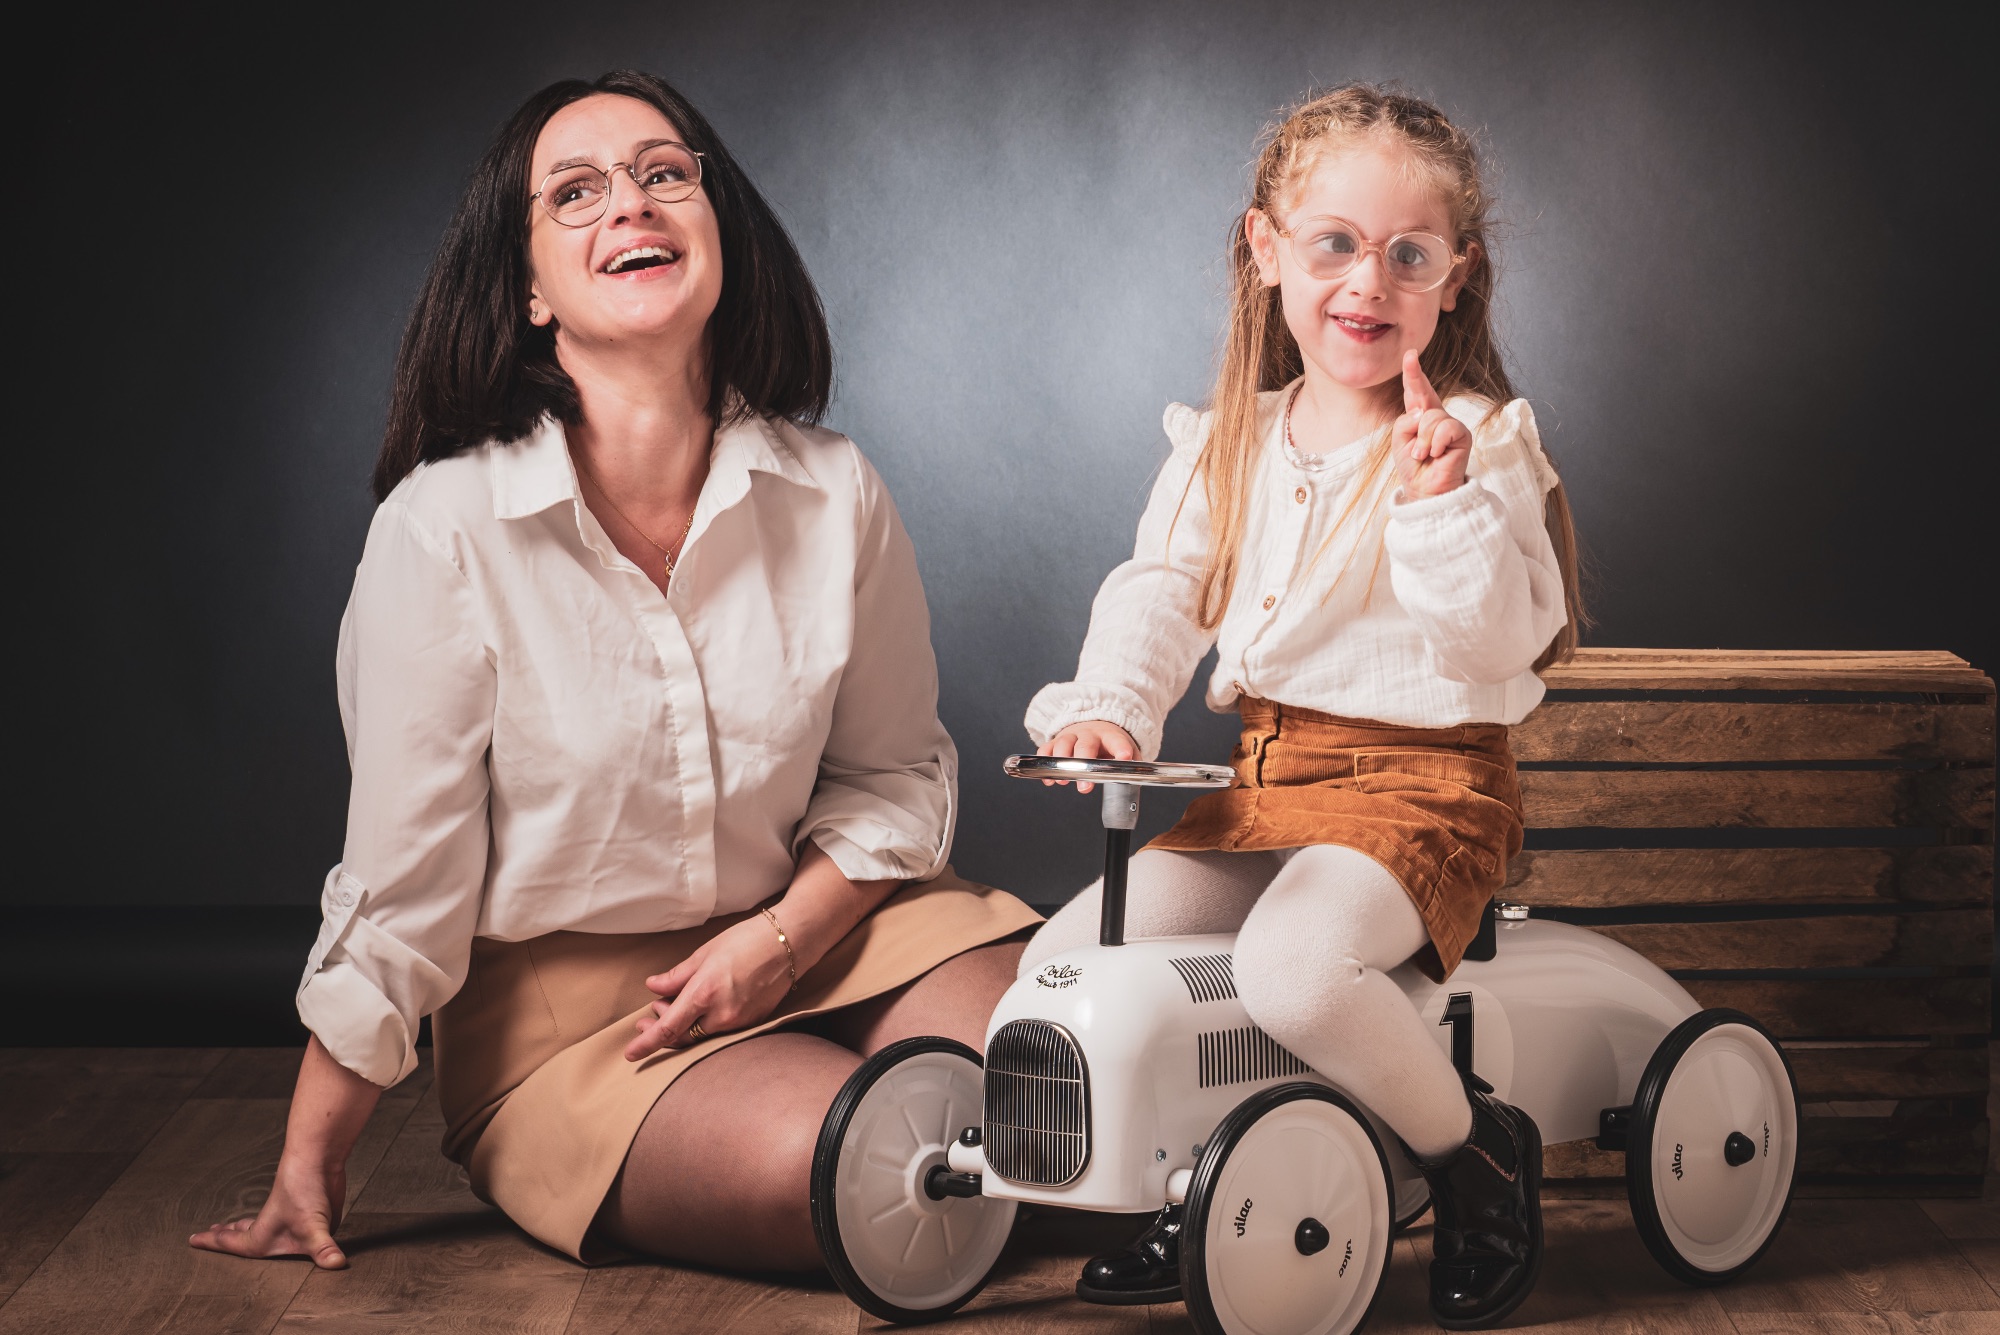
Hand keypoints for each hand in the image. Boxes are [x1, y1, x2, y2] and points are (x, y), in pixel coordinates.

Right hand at [189, 1153, 348, 1268]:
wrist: (317, 1156)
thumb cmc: (304, 1190)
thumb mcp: (314, 1227)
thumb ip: (324, 1250)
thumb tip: (338, 1264)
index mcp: (262, 1237)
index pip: (230, 1244)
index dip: (211, 1243)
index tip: (190, 1239)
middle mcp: (274, 1229)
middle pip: (243, 1234)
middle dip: (227, 1236)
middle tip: (212, 1232)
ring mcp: (291, 1220)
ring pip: (264, 1226)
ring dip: (250, 1228)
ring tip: (237, 1227)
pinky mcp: (309, 1213)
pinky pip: (289, 1225)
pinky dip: (282, 1226)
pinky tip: (289, 1226)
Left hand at [627, 913, 794, 1060]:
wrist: (790, 942)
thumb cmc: (747, 940)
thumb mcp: (705, 954)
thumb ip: (677, 976)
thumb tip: (654, 987)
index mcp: (705, 994)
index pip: (669, 1029)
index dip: (647, 1044)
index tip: (631, 1054)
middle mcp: (722, 1014)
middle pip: (683, 1036)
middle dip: (662, 1028)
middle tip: (652, 1012)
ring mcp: (740, 1021)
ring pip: (702, 1034)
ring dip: (684, 1024)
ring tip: (673, 1006)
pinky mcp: (754, 1021)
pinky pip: (721, 1030)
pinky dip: (705, 1022)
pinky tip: (701, 1007)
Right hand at [1041, 720, 1138, 793]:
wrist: (1092, 726)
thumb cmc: (1109, 744)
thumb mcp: (1125, 750)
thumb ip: (1133, 765)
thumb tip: (1140, 783)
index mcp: (1110, 736)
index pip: (1117, 741)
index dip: (1121, 749)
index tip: (1125, 757)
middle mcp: (1089, 734)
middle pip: (1085, 745)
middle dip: (1084, 765)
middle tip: (1085, 787)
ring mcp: (1071, 736)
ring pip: (1064, 744)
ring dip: (1062, 764)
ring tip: (1063, 782)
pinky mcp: (1055, 741)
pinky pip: (1047, 750)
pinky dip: (1046, 763)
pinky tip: (1048, 778)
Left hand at [1392, 351, 1470, 499]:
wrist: (1425, 491)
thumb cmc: (1413, 467)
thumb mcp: (1400, 441)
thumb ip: (1407, 422)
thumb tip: (1425, 413)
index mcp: (1420, 417)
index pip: (1415, 392)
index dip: (1413, 373)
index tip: (1410, 354)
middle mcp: (1436, 417)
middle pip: (1424, 393)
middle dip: (1414, 377)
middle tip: (1409, 356)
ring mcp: (1450, 424)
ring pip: (1430, 417)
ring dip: (1422, 440)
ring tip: (1424, 456)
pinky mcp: (1462, 434)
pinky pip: (1444, 428)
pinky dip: (1435, 444)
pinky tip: (1437, 455)